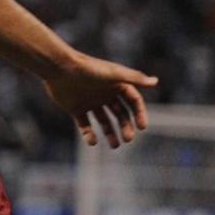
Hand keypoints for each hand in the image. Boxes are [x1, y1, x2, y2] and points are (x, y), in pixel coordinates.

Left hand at [42, 52, 158, 147]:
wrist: (59, 68)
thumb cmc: (88, 69)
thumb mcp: (113, 74)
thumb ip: (134, 78)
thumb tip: (155, 81)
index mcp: (116, 85)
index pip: (133, 102)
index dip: (139, 114)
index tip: (143, 127)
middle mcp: (104, 94)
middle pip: (120, 114)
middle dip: (125, 127)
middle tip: (128, 139)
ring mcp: (90, 102)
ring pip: (104, 121)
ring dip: (110, 133)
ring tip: (115, 145)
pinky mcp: (75, 108)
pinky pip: (84, 125)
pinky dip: (89, 134)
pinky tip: (92, 141)